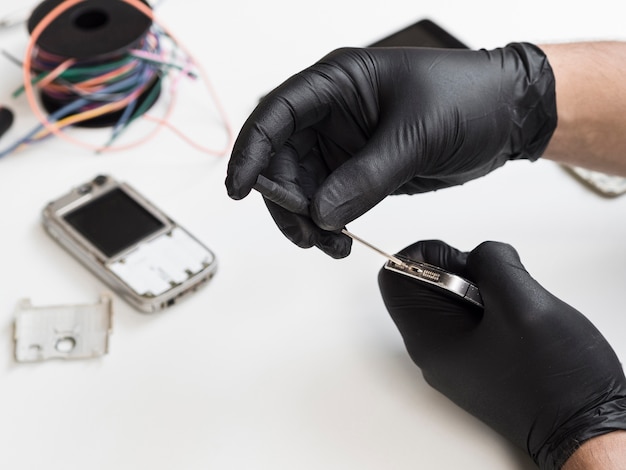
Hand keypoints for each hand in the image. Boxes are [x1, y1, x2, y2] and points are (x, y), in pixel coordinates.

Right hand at [226, 44, 556, 257]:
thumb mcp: (417, 133)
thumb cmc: (469, 98)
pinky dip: (327, 223)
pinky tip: (340, 239)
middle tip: (305, 230)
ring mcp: (345, 143)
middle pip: (281, 158)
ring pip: (302, 185)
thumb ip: (367, 175)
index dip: (251, 150)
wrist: (508, 116)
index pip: (276, 113)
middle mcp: (333, 112)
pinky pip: (329, 200)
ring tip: (327, 243)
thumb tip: (322, 213)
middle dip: (284, 198)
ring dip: (305, 218)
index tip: (240, 188)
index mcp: (339, 82)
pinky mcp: (360, 170)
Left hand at [378, 240, 625, 468]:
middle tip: (496, 285)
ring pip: (455, 298)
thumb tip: (479, 252)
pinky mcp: (479, 359)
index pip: (395, 276)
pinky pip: (475, 317)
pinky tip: (521, 322)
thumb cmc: (554, 383)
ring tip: (515, 308)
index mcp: (428, 338)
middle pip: (425, 285)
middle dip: (462, 272)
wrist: (584, 429)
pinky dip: (497, 307)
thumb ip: (492, 264)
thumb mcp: (523, 305)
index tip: (464, 262)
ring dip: (485, 289)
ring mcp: (457, 356)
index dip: (428, 256)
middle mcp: (434, 349)